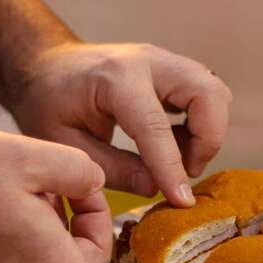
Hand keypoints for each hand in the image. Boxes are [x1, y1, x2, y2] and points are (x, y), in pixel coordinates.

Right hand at [0, 127, 164, 262]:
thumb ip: (81, 171)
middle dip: (92, 223)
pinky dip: (43, 229)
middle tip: (69, 185)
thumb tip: (95, 186)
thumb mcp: (29, 154)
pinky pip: (35, 254)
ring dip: (64, 223)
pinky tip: (21, 197)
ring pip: (60, 255)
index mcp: (47, 259)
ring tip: (35, 185)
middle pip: (87, 262)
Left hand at [9, 43, 232, 206]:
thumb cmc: (48, 104)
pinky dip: (202, 124)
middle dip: (208, 140)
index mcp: (115, 78)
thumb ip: (111, 168)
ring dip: (208, 132)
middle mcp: (149, 62)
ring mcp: (166, 62)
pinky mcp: (175, 70)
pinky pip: (207, 95)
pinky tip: (175, 143)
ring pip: (215, 93)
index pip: (156, 127)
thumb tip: (154, 187)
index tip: (182, 201)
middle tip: (186, 170)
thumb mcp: (66, 144)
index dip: (172, 168)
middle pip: (208, 94)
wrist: (46, 66)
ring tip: (179, 158)